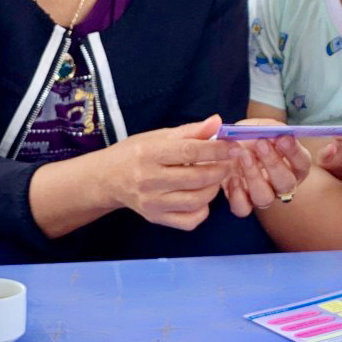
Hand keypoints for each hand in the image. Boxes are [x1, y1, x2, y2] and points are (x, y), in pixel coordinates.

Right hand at [99, 114, 235, 229]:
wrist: (107, 178)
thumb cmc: (136, 152)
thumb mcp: (159, 135)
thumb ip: (191, 130)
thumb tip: (218, 121)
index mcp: (151, 154)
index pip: (190, 151)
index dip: (217, 149)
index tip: (234, 146)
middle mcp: (149, 180)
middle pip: (197, 178)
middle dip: (221, 169)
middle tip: (228, 162)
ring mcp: (152, 203)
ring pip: (196, 201)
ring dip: (214, 188)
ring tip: (215, 177)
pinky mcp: (155, 218)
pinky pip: (189, 220)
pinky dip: (203, 210)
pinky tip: (201, 196)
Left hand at [220, 118, 312, 216]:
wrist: (225, 148)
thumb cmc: (249, 137)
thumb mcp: (261, 126)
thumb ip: (270, 128)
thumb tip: (277, 132)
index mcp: (293, 165)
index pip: (302, 163)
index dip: (294, 152)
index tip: (283, 138)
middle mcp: (281, 185)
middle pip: (286, 184)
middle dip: (274, 163)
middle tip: (261, 144)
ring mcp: (262, 196)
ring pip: (265, 199)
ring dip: (254, 177)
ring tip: (244, 156)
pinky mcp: (242, 203)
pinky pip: (242, 208)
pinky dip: (236, 194)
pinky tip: (232, 176)